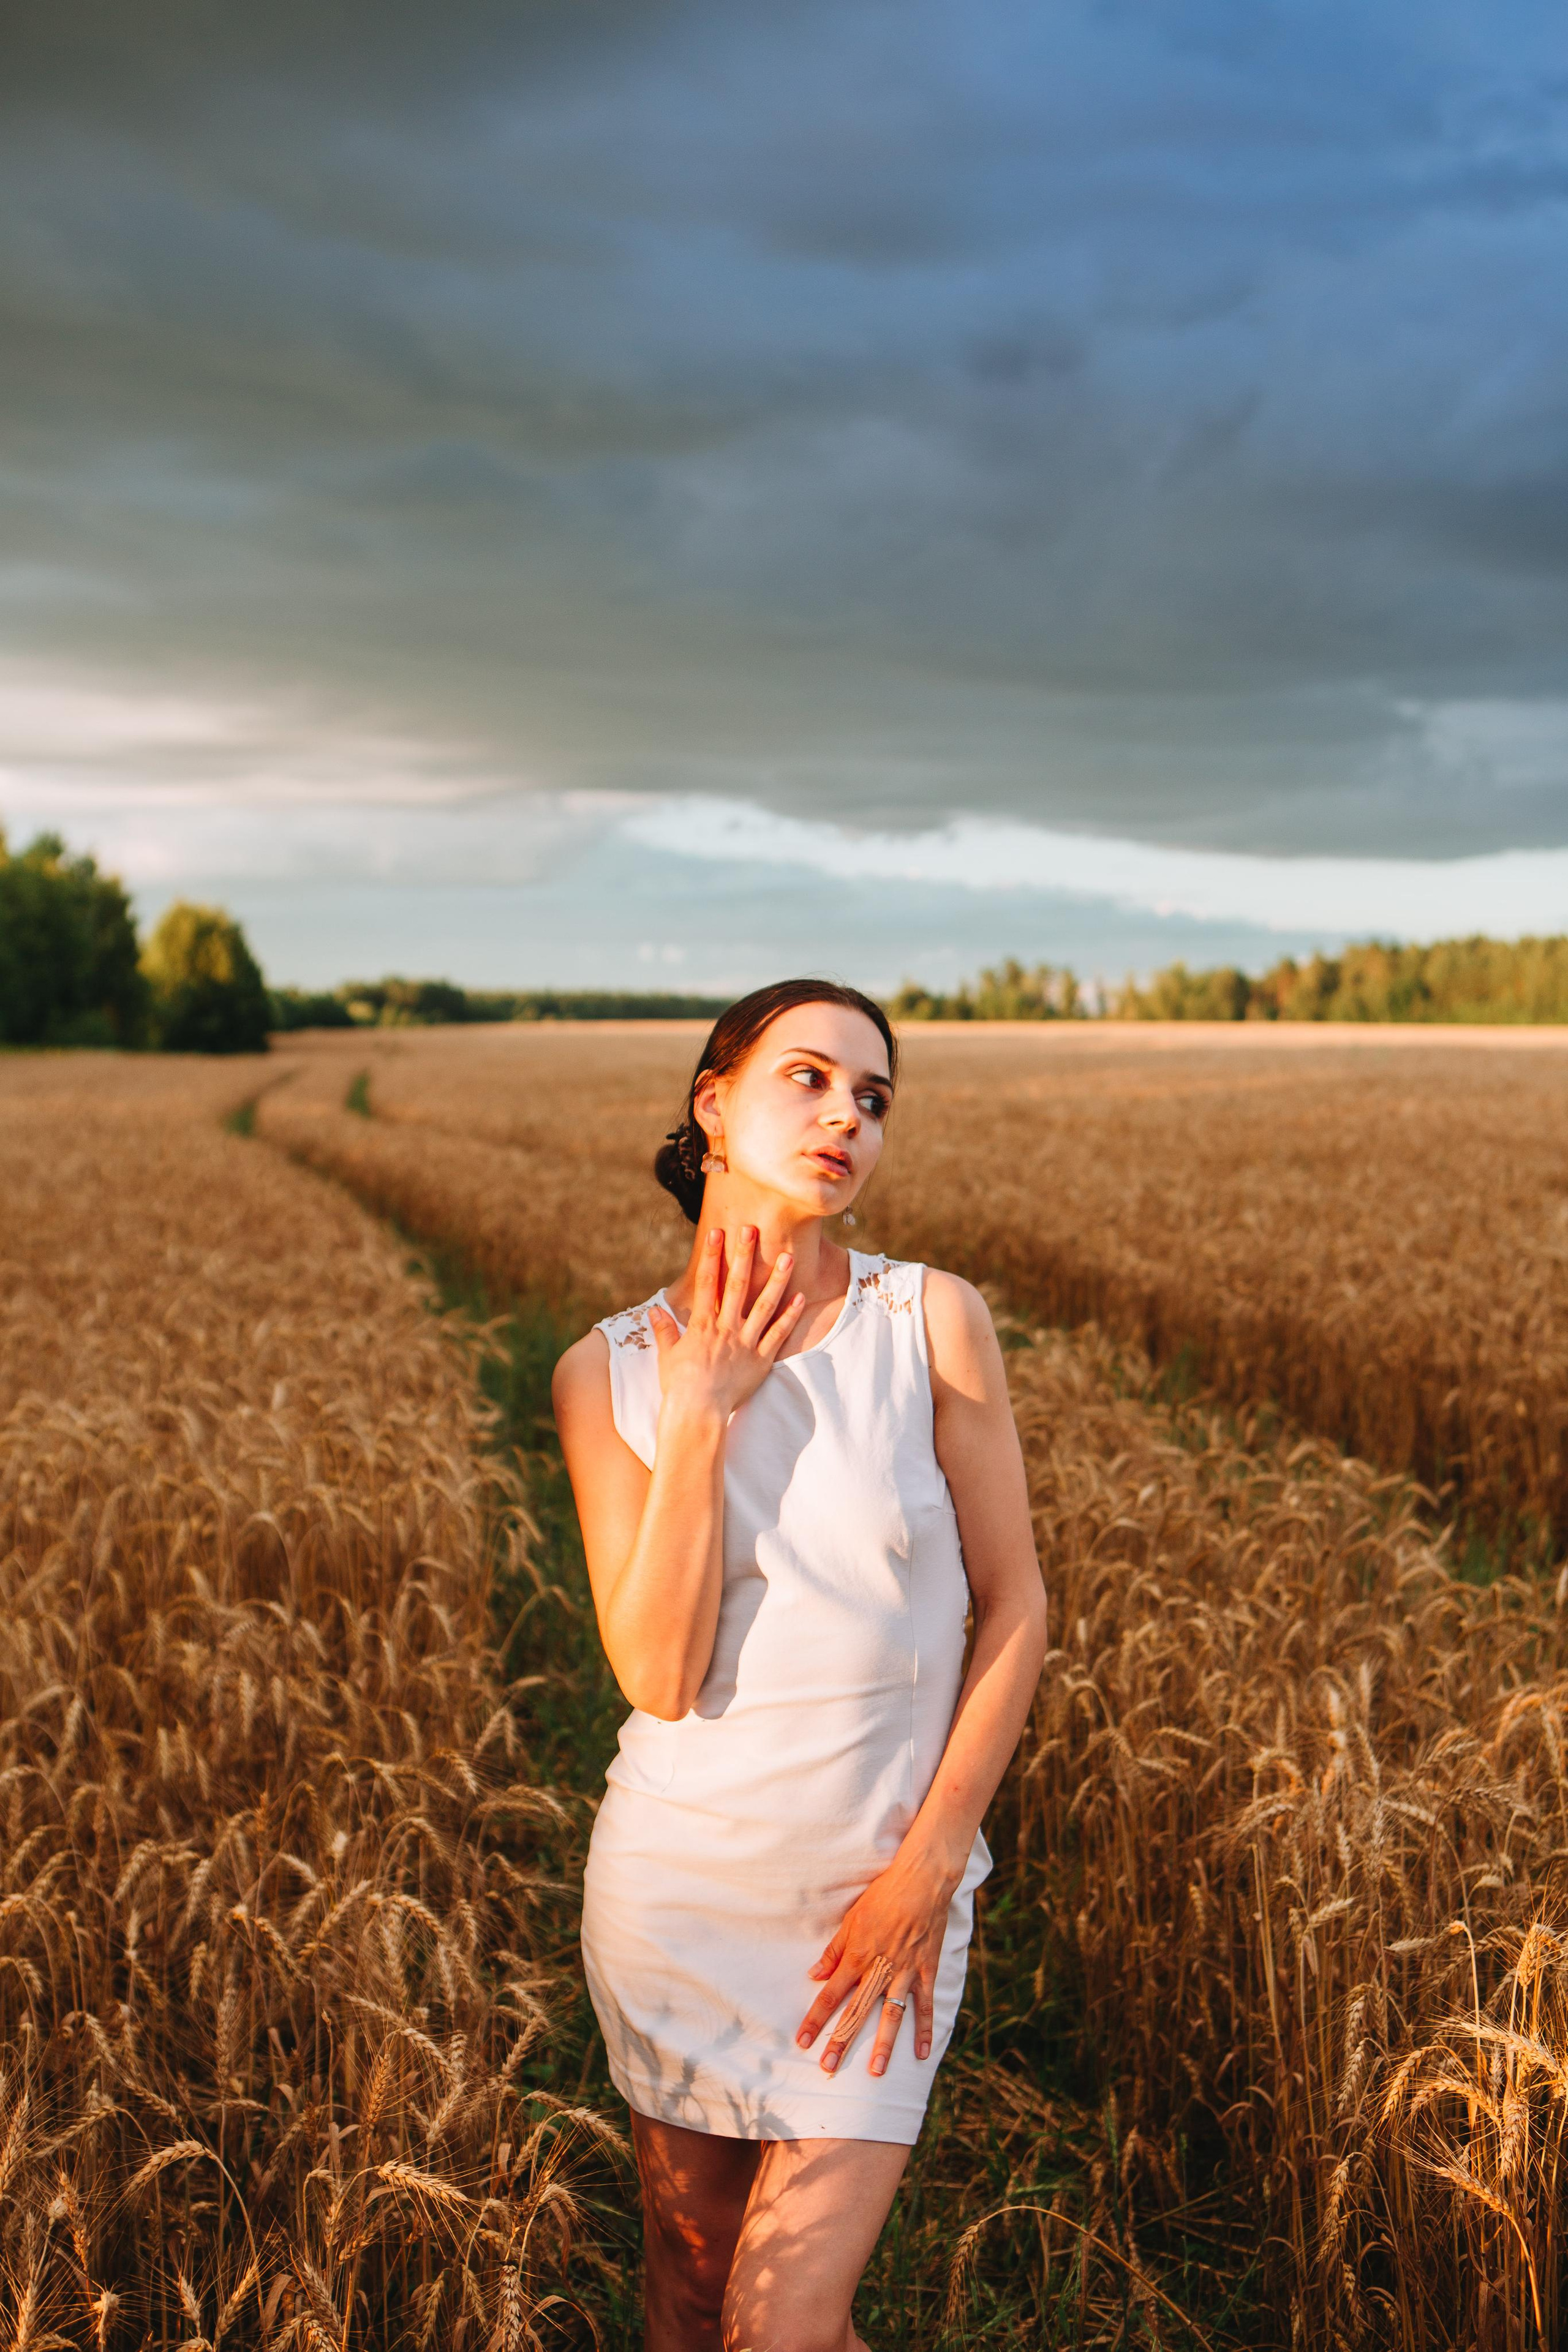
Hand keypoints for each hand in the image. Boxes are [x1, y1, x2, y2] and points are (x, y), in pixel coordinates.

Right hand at [649, 1225, 805, 1422]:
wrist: (697, 1413)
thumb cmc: (679, 1387)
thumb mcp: (667, 1356)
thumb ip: (664, 1331)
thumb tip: (654, 1309)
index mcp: (702, 1325)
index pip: (707, 1283)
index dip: (711, 1256)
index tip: (716, 1233)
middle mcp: (725, 1328)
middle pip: (737, 1285)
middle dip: (744, 1255)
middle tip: (752, 1229)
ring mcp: (745, 1343)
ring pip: (764, 1305)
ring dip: (776, 1279)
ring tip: (787, 1256)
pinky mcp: (761, 1359)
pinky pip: (778, 1334)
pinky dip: (790, 1315)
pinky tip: (800, 1296)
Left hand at [794, 1838, 960, 2077]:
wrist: (921, 1880)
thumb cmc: (883, 1895)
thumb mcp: (852, 1919)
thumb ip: (834, 1950)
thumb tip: (814, 1974)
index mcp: (857, 1955)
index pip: (830, 1994)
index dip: (815, 2019)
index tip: (803, 2041)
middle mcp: (880, 1968)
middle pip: (857, 2011)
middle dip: (841, 2040)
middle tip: (829, 2068)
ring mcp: (906, 1972)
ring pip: (892, 2015)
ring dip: (883, 2045)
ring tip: (875, 2072)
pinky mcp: (927, 1970)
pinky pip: (925, 2005)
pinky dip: (924, 2030)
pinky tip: (922, 2054)